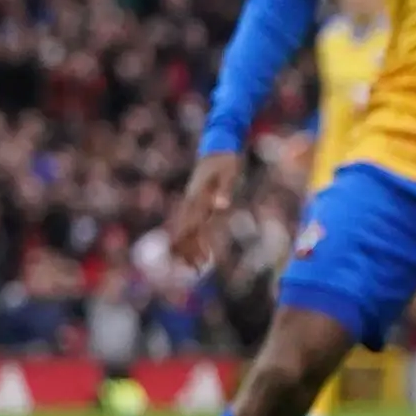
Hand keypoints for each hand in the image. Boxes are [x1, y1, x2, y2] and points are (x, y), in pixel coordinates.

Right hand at [168, 150, 243, 270]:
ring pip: (189, 230)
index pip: (187, 224)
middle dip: (188, 251)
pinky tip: (207, 253)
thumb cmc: (227, 159)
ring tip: (198, 268)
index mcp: (198, 197)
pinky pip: (198, 225)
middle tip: (195, 271)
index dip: (185, 242)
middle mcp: (193, 202)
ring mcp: (196, 202)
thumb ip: (224, 189)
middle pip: (185, 231)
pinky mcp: (203, 202)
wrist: (221, 145)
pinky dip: (201, 240)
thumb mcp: (230, 172)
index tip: (184, 257)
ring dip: (193, 249)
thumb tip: (219, 206)